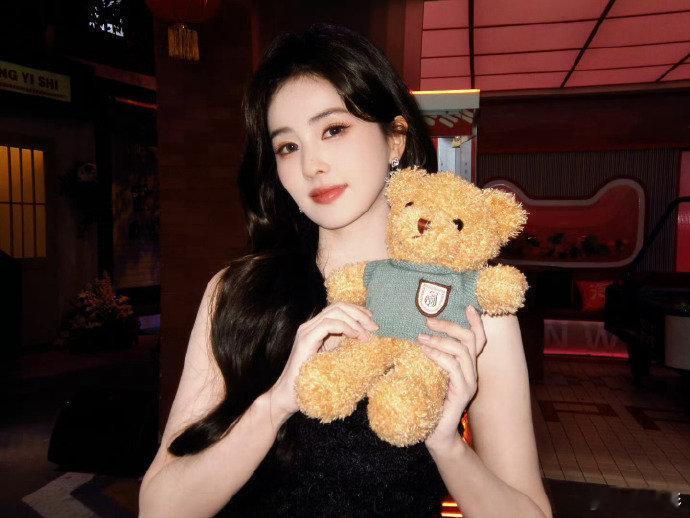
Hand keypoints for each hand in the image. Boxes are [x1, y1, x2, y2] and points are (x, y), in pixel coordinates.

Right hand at [267, 302, 378, 421]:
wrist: (289, 395)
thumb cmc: (312, 380)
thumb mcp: (333, 358)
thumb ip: (344, 345)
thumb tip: (367, 339)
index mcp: (317, 327)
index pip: (339, 308)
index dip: (358, 312)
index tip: (372, 323)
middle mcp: (310, 325)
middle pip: (338, 306)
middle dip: (360, 314)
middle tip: (374, 328)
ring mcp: (306, 331)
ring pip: (334, 312)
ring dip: (355, 321)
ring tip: (366, 335)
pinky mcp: (305, 340)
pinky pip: (327, 325)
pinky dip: (344, 328)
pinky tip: (355, 337)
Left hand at [418, 305, 486, 452]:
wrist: (434, 433)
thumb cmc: (428, 400)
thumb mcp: (429, 374)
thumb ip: (430, 357)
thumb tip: (416, 336)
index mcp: (466, 366)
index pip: (478, 339)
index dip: (475, 322)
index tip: (467, 306)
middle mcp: (472, 371)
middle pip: (470, 340)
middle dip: (450, 326)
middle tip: (429, 321)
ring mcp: (470, 382)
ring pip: (462, 351)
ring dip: (441, 340)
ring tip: (421, 337)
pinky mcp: (463, 392)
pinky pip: (453, 367)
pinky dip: (438, 356)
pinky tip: (425, 351)